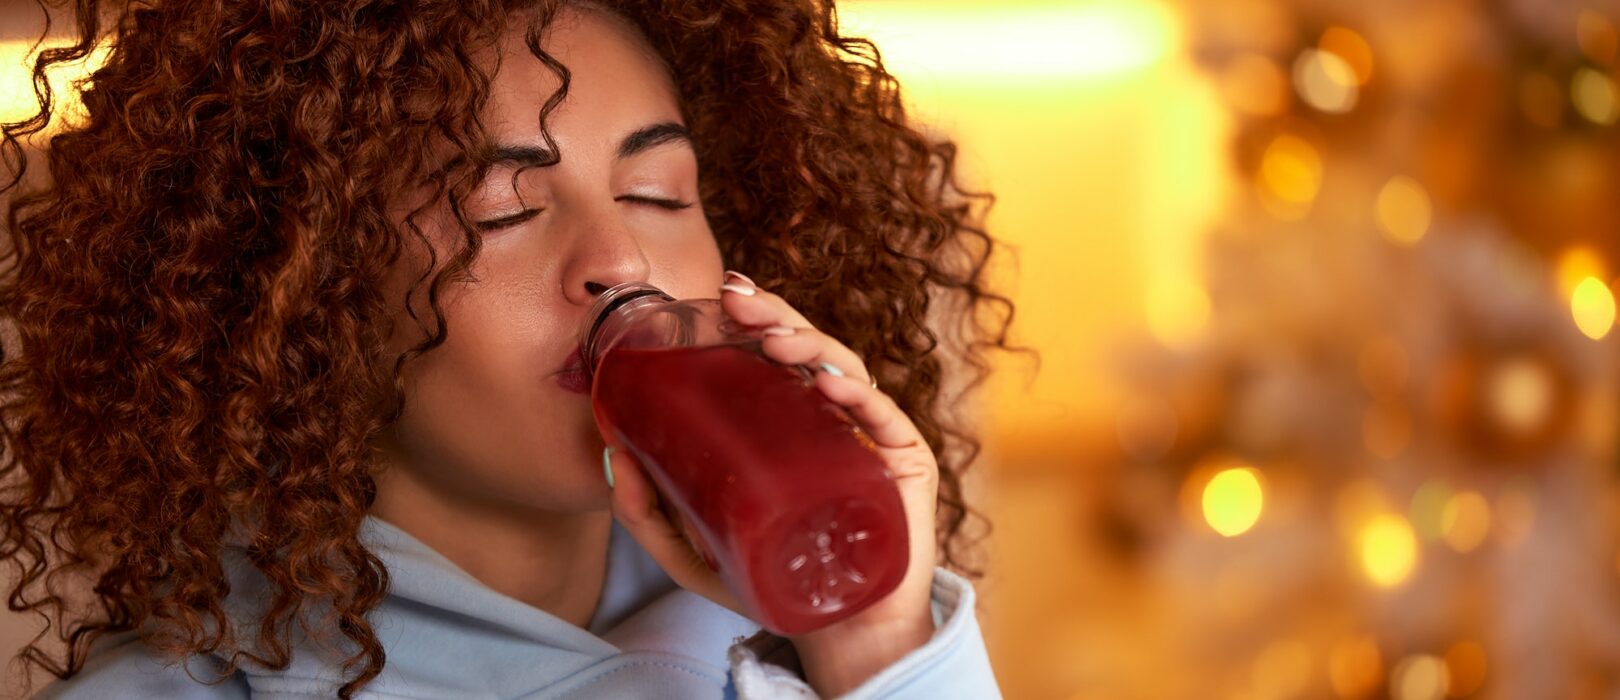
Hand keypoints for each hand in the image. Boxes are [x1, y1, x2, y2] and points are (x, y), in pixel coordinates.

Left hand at [604, 270, 941, 696]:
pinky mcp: (905, 464)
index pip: (779, 353)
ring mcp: (871, 437)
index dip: (759, 316)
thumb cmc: (770, 578)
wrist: (835, 629)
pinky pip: (887, 418)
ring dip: (811, 346)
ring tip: (774, 342)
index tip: (724, 293)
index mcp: (794, 418)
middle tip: (738, 301)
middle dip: (776, 315)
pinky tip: (830, 386)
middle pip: (810, 349)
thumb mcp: (690, 549)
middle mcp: (834, 417)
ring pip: (847, 371)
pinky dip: (860, 396)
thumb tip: (608, 453)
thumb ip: (646, 510)